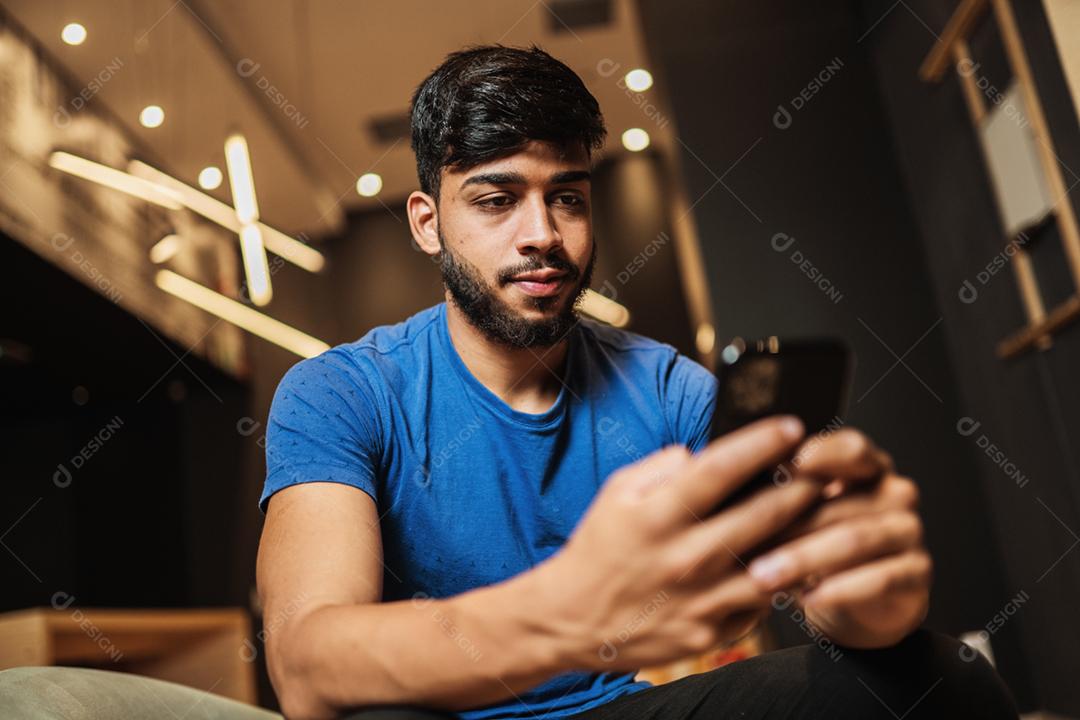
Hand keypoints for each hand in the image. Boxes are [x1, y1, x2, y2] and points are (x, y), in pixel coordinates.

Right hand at [534, 416, 824, 670]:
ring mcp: (701, 600)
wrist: (573, 618)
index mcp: (659, 516)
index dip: (761, 443)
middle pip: (762, 516)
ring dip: (807, 536)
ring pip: (775, 565)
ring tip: (826, 514)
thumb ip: (662, 467)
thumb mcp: (617, 493)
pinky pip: (761, 605)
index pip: (720, 469)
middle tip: (826, 470)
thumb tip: (704, 454)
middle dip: (802, 487)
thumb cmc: (600, 548)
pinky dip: (785, 581)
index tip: (792, 426)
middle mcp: (684, 557)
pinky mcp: (711, 632)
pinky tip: (801, 561)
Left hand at [746, 428, 930, 647]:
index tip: (781, 466)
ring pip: (856, 539)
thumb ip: (773, 487)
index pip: (850, 448)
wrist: (854, 598)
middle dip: (789, 523)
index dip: (819, 454)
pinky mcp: (917, 571)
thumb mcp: (794, 512)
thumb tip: (713, 470)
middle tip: (745, 539)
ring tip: (764, 575)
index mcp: (865, 465)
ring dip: (805, 559)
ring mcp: (908, 531)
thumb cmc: (816, 542)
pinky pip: (879, 578)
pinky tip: (808, 597)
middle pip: (842, 500)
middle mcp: (893, 491)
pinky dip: (840, 588)